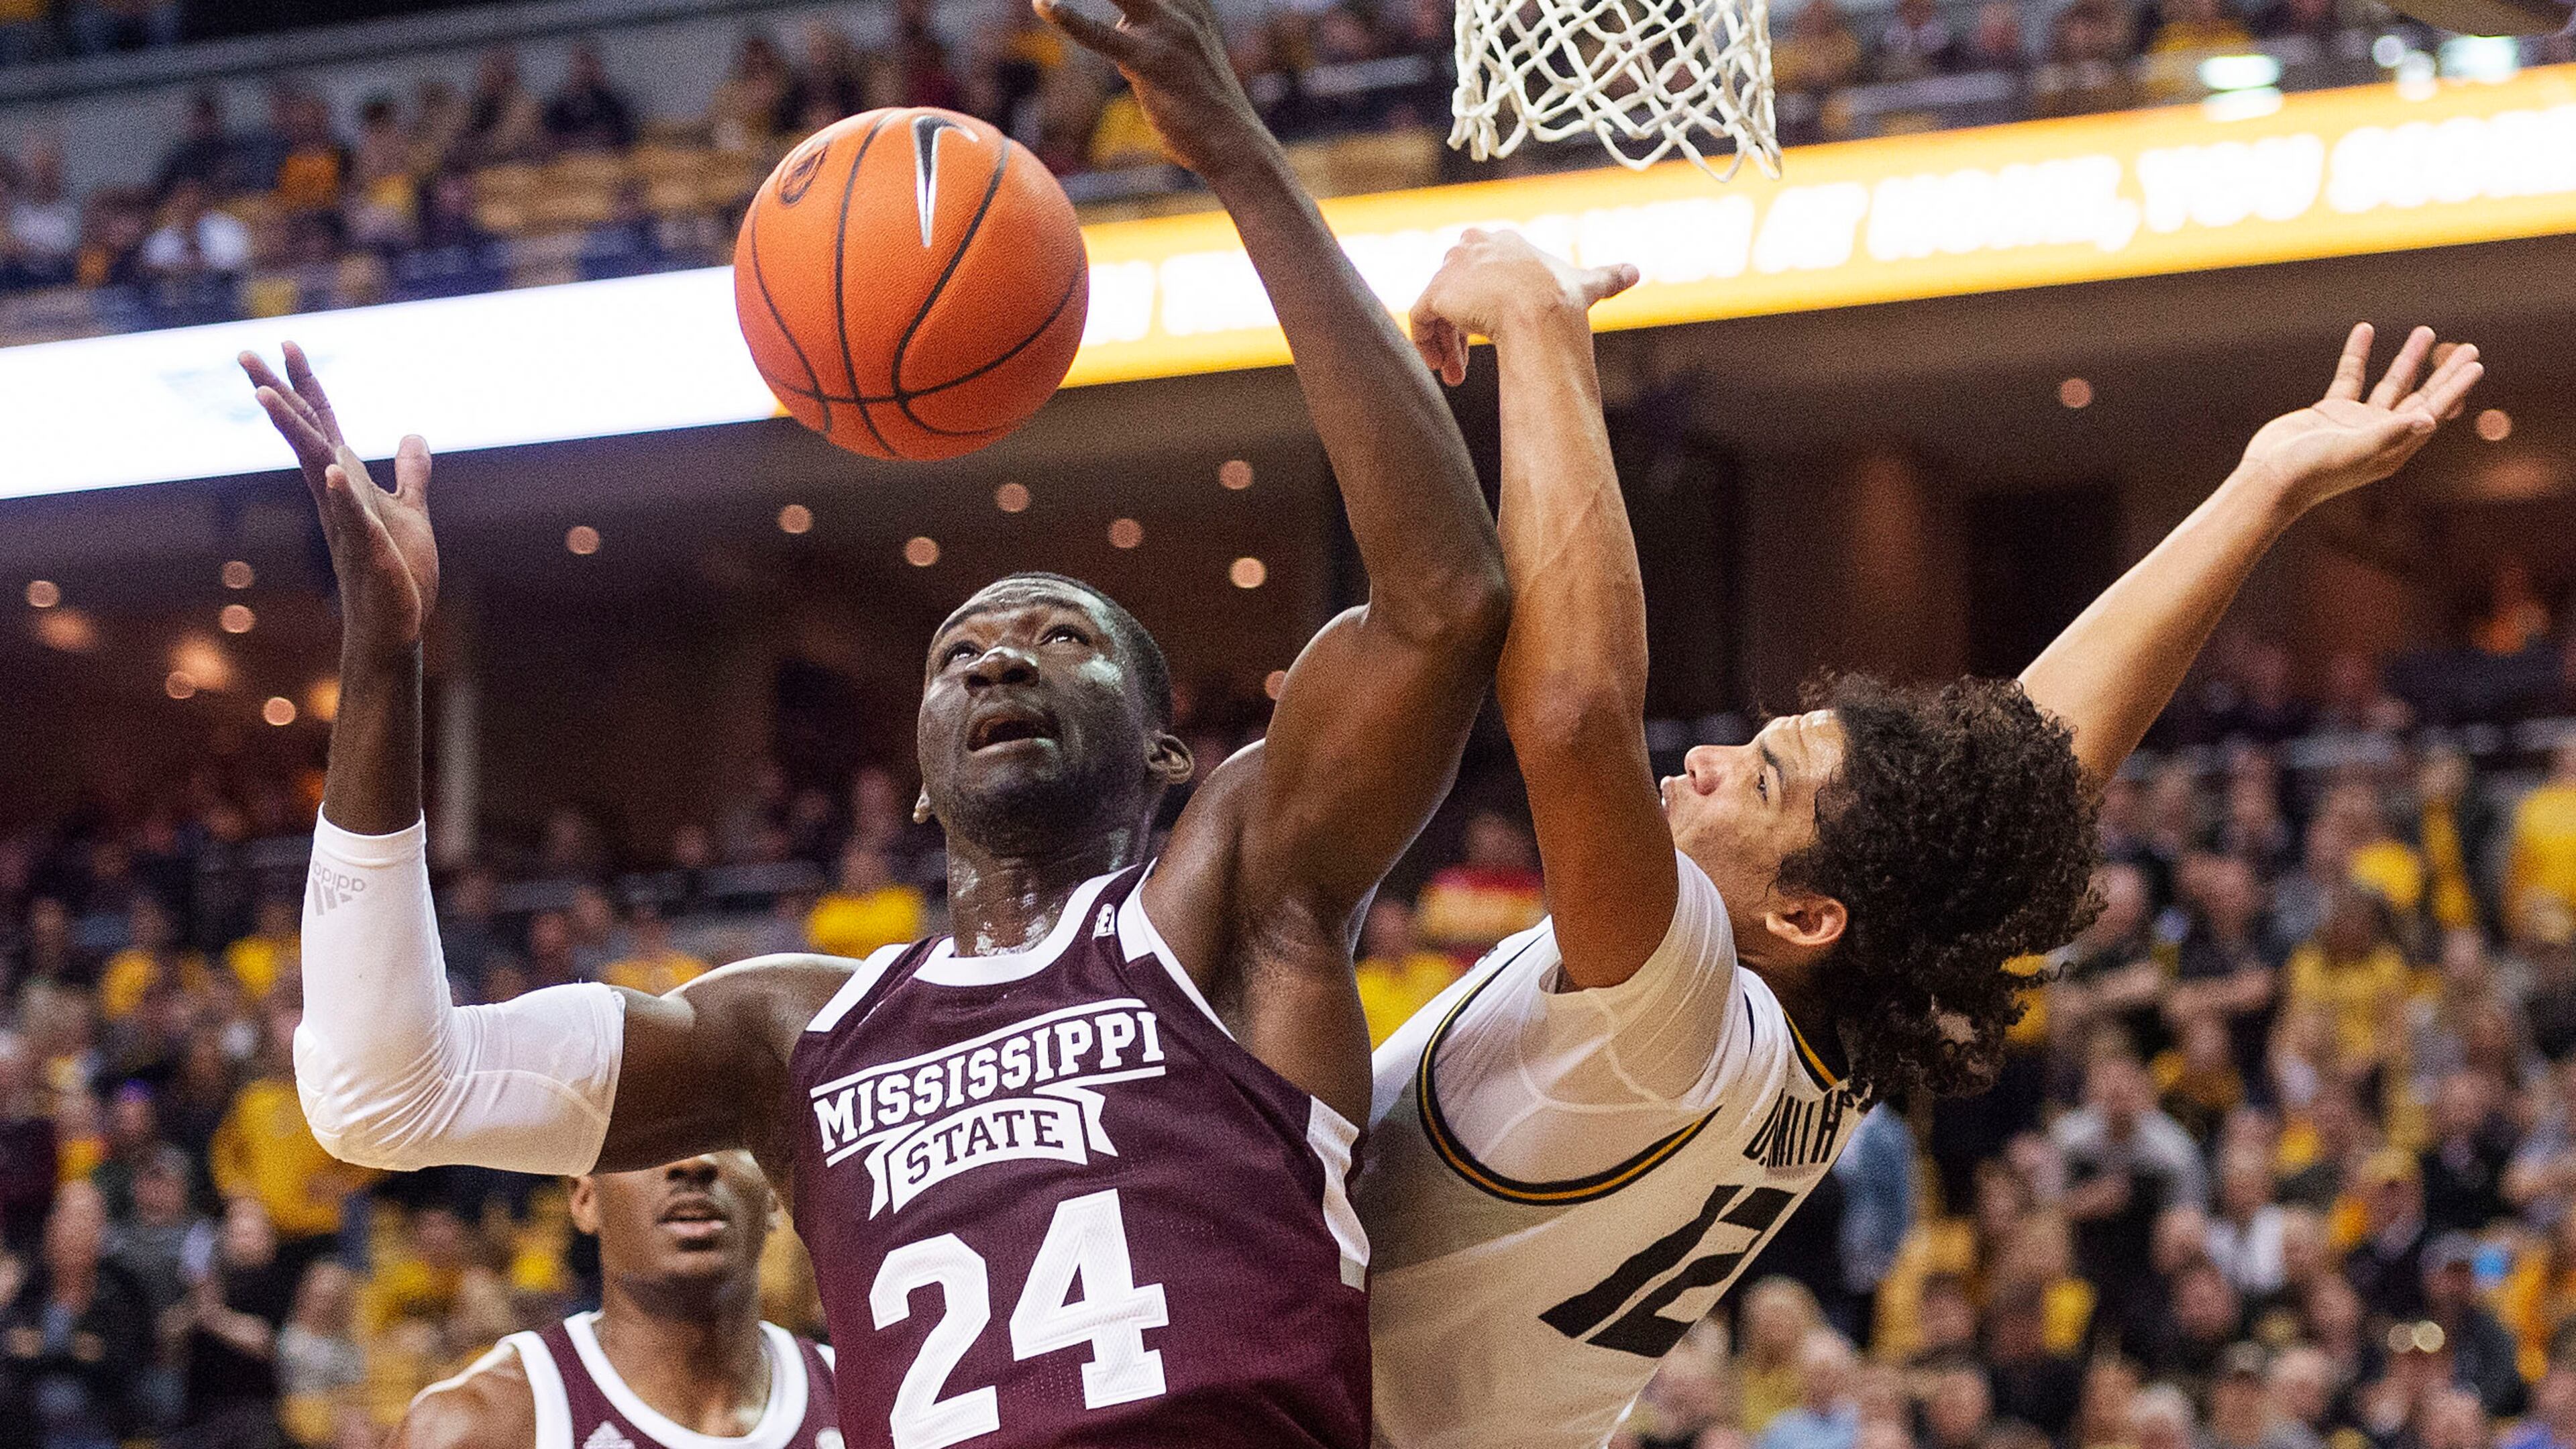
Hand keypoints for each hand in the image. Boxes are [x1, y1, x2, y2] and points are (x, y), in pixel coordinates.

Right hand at [239, 342, 438, 669]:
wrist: (394, 625)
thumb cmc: (396, 571)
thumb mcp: (409, 510)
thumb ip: (411, 472)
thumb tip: (411, 433)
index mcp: (346, 483)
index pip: (323, 424)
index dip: (307, 385)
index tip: (289, 344)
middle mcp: (336, 496)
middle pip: (305, 435)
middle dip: (278, 394)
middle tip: (245, 352)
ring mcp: (346, 521)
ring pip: (315, 468)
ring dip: (294, 432)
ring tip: (267, 395)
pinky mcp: (367, 550)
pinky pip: (351, 517)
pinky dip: (342, 492)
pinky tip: (336, 467)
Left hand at [1033, 0, 1267, 181]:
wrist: (1235, 144)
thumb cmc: (1204, 107)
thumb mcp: (1183, 56)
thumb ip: (1149, 37)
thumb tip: (1120, 37)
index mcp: (1189, 1)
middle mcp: (1181, 6)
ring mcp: (1169, 32)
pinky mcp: (1153, 62)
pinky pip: (1103, 37)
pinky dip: (1070, 20)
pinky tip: (1044, 5)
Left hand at [1407, 229, 1638, 384]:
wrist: (1539, 311)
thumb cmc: (1562, 299)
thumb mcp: (1586, 283)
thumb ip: (1608, 276)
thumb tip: (1637, 271)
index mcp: (1505, 241)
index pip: (1484, 270)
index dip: (1486, 301)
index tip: (1495, 329)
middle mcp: (1473, 248)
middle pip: (1457, 289)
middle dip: (1460, 327)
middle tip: (1465, 363)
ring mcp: (1452, 269)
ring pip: (1438, 309)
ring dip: (1446, 345)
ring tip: (1454, 374)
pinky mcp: (1436, 293)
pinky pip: (1419, 319)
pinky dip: (1427, 344)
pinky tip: (1443, 368)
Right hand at [2237, 323, 2482, 513]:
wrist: (2267, 478)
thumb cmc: (2311, 471)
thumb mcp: (2353, 451)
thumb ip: (2390, 433)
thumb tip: (2428, 420)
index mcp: (2393, 448)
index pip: (2433, 412)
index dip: (2455, 387)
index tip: (2475, 364)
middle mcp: (2380, 434)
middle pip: (2421, 397)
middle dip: (2443, 372)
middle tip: (2468, 348)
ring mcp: (2356, 422)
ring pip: (2390, 384)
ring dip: (2408, 359)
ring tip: (2425, 332)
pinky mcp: (2330, 412)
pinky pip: (2351, 377)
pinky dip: (2358, 355)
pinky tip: (2365, 330)